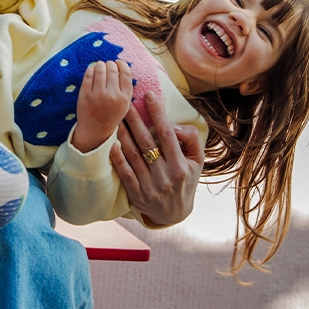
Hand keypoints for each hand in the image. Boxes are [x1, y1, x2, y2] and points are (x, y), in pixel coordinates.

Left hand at [72, 59, 132, 152]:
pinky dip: (90, 70)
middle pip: (112, 69)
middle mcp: (112, 96)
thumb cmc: (111, 114)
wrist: (95, 130)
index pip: (126, 73)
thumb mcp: (124, 104)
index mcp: (124, 98)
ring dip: (100, 65)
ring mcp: (98, 95)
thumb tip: (121, 66)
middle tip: (108, 65)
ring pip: (100, 69)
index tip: (118, 63)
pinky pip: (88, 75)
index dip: (122, 64)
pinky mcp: (85, 95)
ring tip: (99, 66)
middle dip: (110, 64)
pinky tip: (92, 71)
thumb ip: (125, 88)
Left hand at [109, 91, 203, 225]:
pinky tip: (111, 144)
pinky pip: (125, 173)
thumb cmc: (185, 179)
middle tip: (126, 102)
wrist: (174, 213)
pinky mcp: (137, 195)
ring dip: (123, 135)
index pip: (168, 134)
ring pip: (133, 156)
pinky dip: (118, 158)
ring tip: (116, 118)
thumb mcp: (197, 161)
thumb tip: (173, 126)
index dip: (158, 113)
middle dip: (135, 120)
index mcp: (181, 166)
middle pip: (146, 142)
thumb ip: (190, 139)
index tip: (149, 95)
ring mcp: (150, 187)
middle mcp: (166, 176)